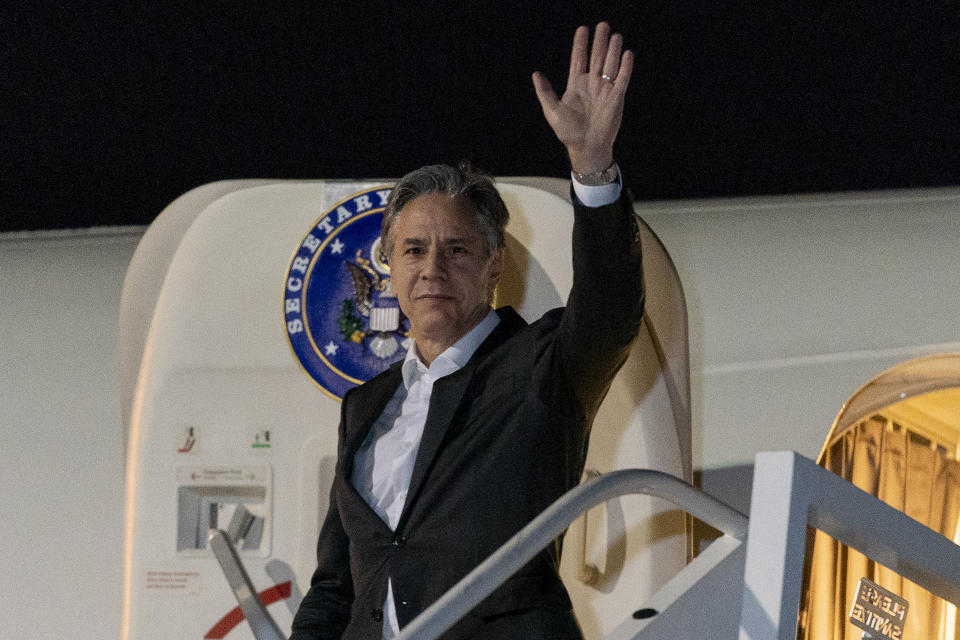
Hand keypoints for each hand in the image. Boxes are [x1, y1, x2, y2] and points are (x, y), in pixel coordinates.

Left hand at [532, 22, 632, 174]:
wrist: (586, 147)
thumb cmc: (568, 132)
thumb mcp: (552, 111)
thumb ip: (545, 92)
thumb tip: (536, 74)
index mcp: (576, 85)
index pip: (579, 59)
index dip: (581, 44)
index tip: (583, 29)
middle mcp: (592, 84)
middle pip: (597, 57)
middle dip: (600, 41)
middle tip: (603, 25)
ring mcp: (605, 90)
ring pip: (610, 64)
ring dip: (613, 50)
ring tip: (615, 35)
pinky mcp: (616, 98)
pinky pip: (622, 78)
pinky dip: (625, 66)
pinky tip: (627, 53)